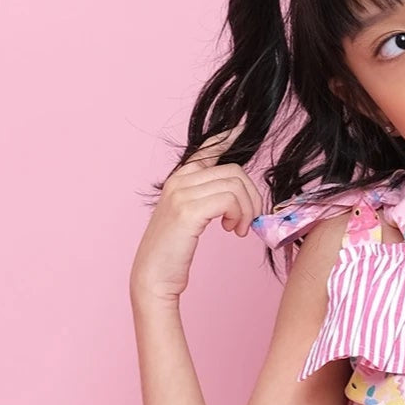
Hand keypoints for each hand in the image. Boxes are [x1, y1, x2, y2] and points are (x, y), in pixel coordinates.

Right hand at [129, 123, 263, 303]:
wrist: (153, 276)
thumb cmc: (173, 253)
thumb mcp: (189, 218)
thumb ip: (206, 199)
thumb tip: (236, 192)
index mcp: (179, 179)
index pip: (207, 148)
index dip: (227, 137)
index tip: (242, 127)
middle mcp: (179, 180)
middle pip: (234, 171)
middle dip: (251, 197)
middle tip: (247, 222)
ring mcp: (182, 193)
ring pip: (235, 185)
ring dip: (247, 210)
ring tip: (239, 229)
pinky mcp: (188, 210)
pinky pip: (230, 200)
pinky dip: (240, 215)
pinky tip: (234, 231)